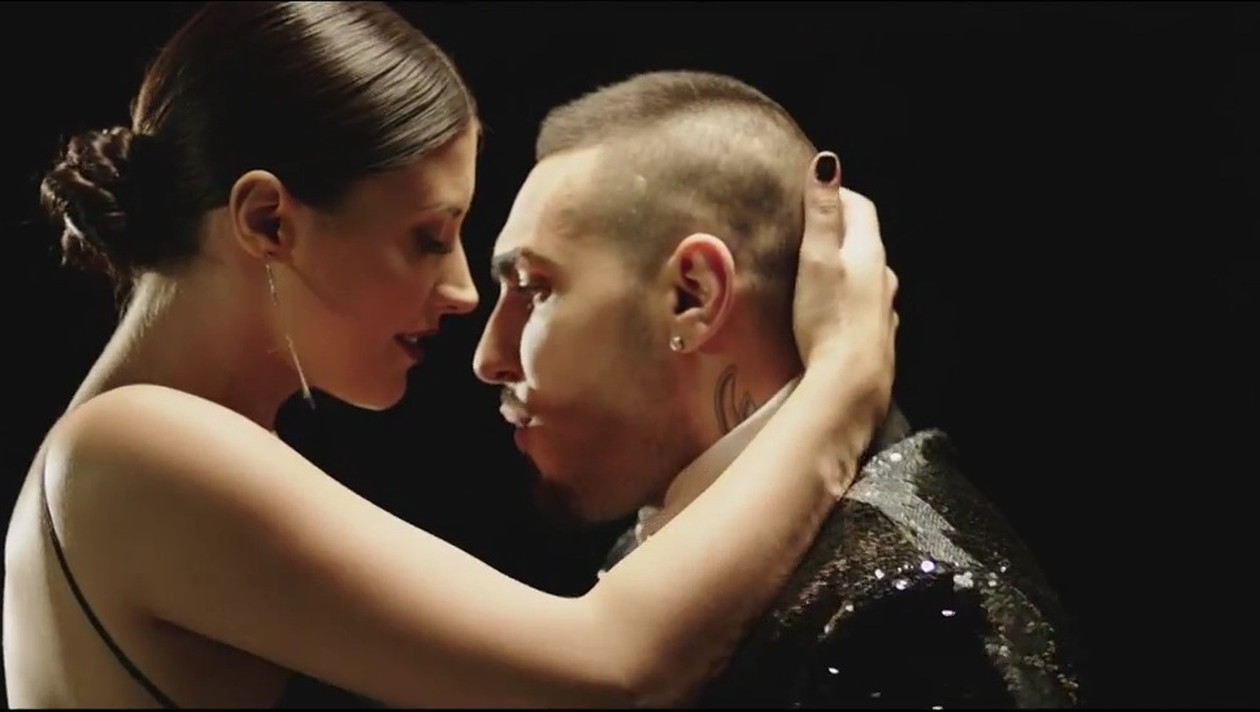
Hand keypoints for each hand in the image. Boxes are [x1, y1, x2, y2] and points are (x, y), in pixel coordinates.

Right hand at [792, 152, 898, 424]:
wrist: (850, 385)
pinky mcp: (877, 342)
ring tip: (816, 274)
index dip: (838, 194)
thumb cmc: (828, 318)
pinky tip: (833, 315)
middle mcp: (885, 279)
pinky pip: (864, 310)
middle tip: (808, 231)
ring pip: (867, 278)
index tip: (811, 193)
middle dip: (840, 231)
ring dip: (846, 269)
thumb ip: (822, 212)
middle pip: (865, 242)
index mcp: (870, 253)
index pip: (861, 207)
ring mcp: (884, 312)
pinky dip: (849, 302)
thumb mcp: (818, 258)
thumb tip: (829, 163)